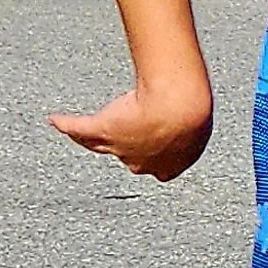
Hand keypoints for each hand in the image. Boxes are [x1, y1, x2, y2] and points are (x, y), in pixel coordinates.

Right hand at [49, 74, 213, 179]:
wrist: (179, 108)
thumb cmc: (196, 112)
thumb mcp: (203, 114)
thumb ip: (202, 113)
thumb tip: (213, 98)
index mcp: (171, 166)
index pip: (158, 168)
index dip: (155, 156)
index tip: (154, 146)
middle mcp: (142, 162)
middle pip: (129, 158)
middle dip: (129, 148)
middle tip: (128, 134)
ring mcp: (121, 146)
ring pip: (100, 145)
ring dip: (88, 139)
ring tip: (79, 134)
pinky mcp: (104, 128)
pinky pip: (80, 129)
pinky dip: (66, 125)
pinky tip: (54, 119)